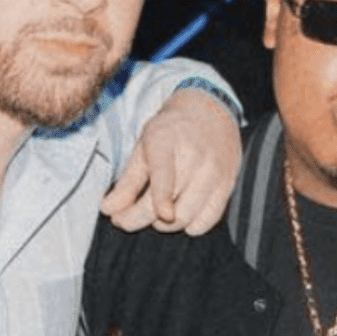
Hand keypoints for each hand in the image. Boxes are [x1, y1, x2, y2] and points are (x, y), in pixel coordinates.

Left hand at [101, 87, 241, 235]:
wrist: (210, 109)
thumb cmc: (172, 129)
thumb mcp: (143, 146)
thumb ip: (127, 182)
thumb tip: (109, 210)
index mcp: (166, 141)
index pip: (165, 175)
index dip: (162, 199)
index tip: (161, 215)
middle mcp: (195, 157)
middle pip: (172, 206)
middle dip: (141, 219)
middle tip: (127, 217)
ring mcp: (214, 173)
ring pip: (189, 217)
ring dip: (166, 225)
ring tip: (156, 213)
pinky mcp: (227, 185)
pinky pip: (209, 220)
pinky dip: (191, 226)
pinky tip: (181, 213)